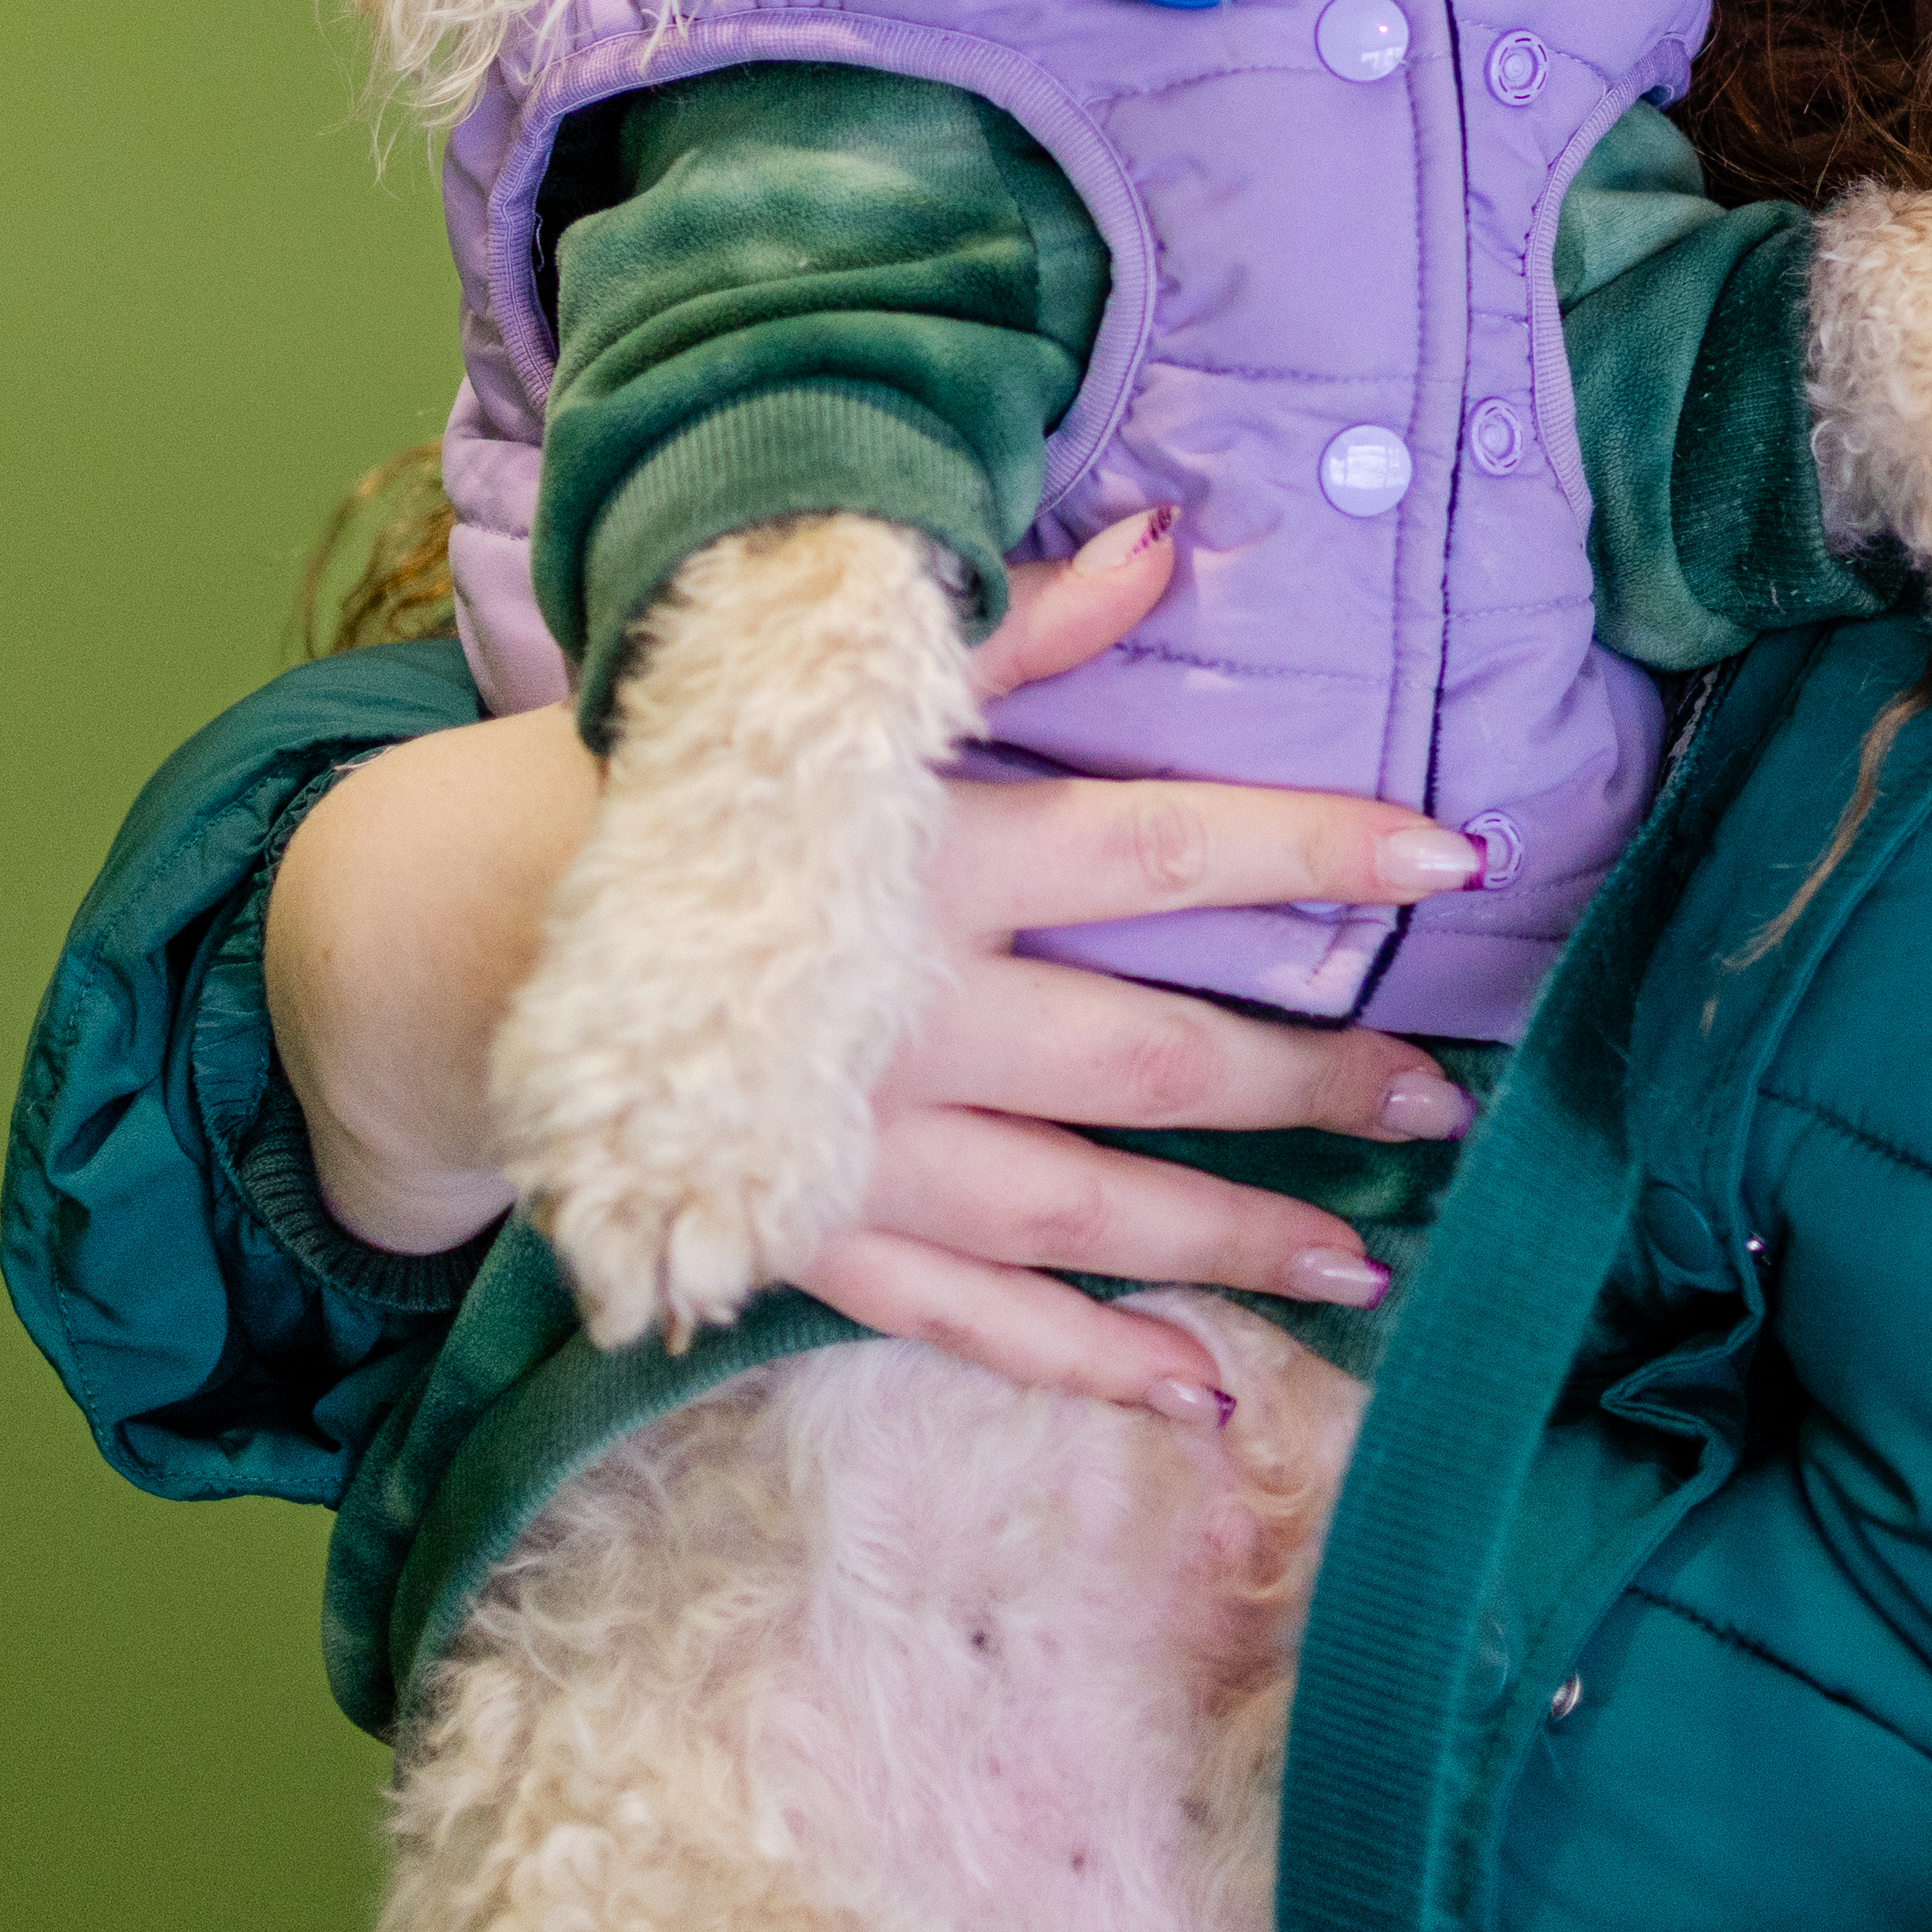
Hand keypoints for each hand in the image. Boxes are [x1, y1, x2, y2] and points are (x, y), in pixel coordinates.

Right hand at [264, 510, 1489, 1419]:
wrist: (477, 925)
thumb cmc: (696, 790)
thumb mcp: (838, 692)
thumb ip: (1011, 627)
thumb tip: (1171, 541)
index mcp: (931, 857)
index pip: (1163, 845)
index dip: (1311, 847)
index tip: (1454, 857)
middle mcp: (909, 1013)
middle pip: (1149, 1053)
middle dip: (1310, 1081)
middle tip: (1443, 1099)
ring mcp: (856, 1146)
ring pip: (1079, 1207)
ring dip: (1227, 1237)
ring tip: (1364, 1258)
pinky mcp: (806, 1239)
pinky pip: (963, 1321)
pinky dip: (1079, 1362)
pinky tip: (1198, 1390)